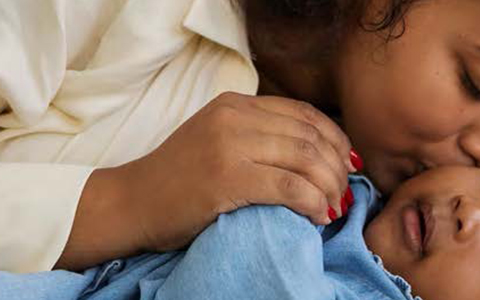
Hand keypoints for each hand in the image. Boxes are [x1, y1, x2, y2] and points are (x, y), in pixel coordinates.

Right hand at [58, 92, 353, 268]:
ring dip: (329, 187)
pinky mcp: (228, 178)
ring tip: (334, 208)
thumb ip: (257, 136)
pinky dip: (313, 203)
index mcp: (234, 103)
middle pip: (310, 136)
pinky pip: (290, 187)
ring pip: (306, 160)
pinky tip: (318, 216)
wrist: (132, 203)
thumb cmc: (176, 181)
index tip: (347, 164)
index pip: (303, 113)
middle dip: (337, 167)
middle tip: (345, 194)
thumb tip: (319, 153)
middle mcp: (234, 117)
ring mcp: (230, 145)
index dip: (335, 138)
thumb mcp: (217, 139)